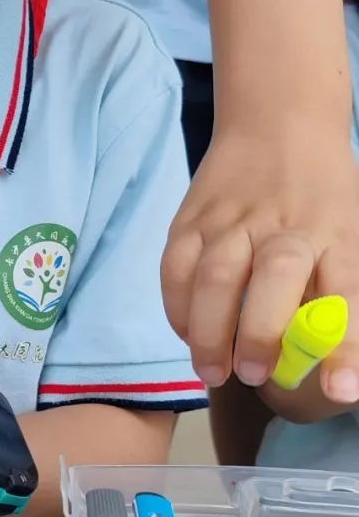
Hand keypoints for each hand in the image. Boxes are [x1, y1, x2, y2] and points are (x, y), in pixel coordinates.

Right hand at [162, 127, 358, 403]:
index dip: (342, 347)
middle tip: (252, 375)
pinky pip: (175, 268)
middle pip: (273, 279)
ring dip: (208, 331)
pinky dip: (177, 307)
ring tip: (212, 371)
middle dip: (258, 335)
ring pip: (214, 277)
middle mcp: (287, 226)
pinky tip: (187, 333)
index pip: (347, 294)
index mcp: (338, 234)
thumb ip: (339, 291)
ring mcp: (233, 219)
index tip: (341, 391)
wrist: (278, 124)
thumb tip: (325, 365)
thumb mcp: (351, 233)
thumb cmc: (324, 196)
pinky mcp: (191, 218)